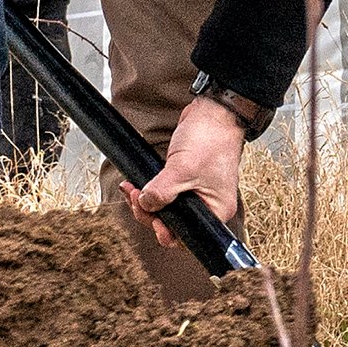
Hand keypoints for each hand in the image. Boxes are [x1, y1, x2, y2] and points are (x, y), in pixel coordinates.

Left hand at [129, 96, 251, 248]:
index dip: (165, 230)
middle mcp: (207, 205)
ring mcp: (197, 192)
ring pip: (166, 208)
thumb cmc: (210, 139)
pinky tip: (137, 185)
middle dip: (150, 213)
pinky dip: (150, 191)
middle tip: (136, 198)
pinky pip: (165, 193)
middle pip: (173, 222)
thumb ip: (162, 192)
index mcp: (215, 210)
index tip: (151, 216)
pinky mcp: (186, 180)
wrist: (214, 111)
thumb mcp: (183, 169)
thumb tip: (145, 205)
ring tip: (132, 189)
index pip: (186, 235)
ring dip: (146, 201)